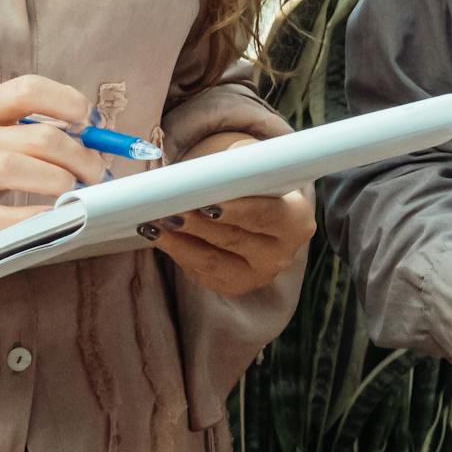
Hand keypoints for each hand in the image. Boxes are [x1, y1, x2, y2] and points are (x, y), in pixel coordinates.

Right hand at [0, 74, 114, 298]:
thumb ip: (29, 133)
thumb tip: (94, 137)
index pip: (28, 88)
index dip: (69, 102)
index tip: (89, 124)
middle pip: (37, 135)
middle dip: (80, 155)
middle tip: (95, 173)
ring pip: (16, 167)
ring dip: (59, 180)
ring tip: (73, 192)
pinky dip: (34, 216)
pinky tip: (53, 218)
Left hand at [138, 133, 314, 296]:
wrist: (263, 211)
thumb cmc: (258, 183)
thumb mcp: (258, 167)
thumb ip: (240, 165)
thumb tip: (211, 170)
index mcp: (297, 221)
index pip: (265, 214)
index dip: (236, 209)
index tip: (206, 202)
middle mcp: (282, 255)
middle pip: (234, 238)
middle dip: (198, 224)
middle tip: (169, 211)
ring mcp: (257, 276)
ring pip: (211, 261)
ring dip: (179, 241)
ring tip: (154, 223)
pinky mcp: (234, 286)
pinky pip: (200, 273)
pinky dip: (178, 253)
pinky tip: (160, 237)